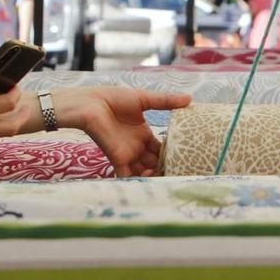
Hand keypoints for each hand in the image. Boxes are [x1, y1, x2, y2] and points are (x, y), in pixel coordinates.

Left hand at [60, 87, 191, 176]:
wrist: (90, 103)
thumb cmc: (113, 98)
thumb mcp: (144, 99)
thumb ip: (166, 101)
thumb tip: (190, 98)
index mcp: (143, 134)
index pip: (161, 150)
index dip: (171, 155)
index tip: (185, 158)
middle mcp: (137, 147)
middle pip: (154, 163)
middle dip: (164, 169)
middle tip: (178, 172)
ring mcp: (127, 154)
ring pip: (144, 172)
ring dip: (154, 177)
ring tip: (166, 176)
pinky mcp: (117, 159)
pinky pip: (128, 176)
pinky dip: (138, 181)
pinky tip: (151, 179)